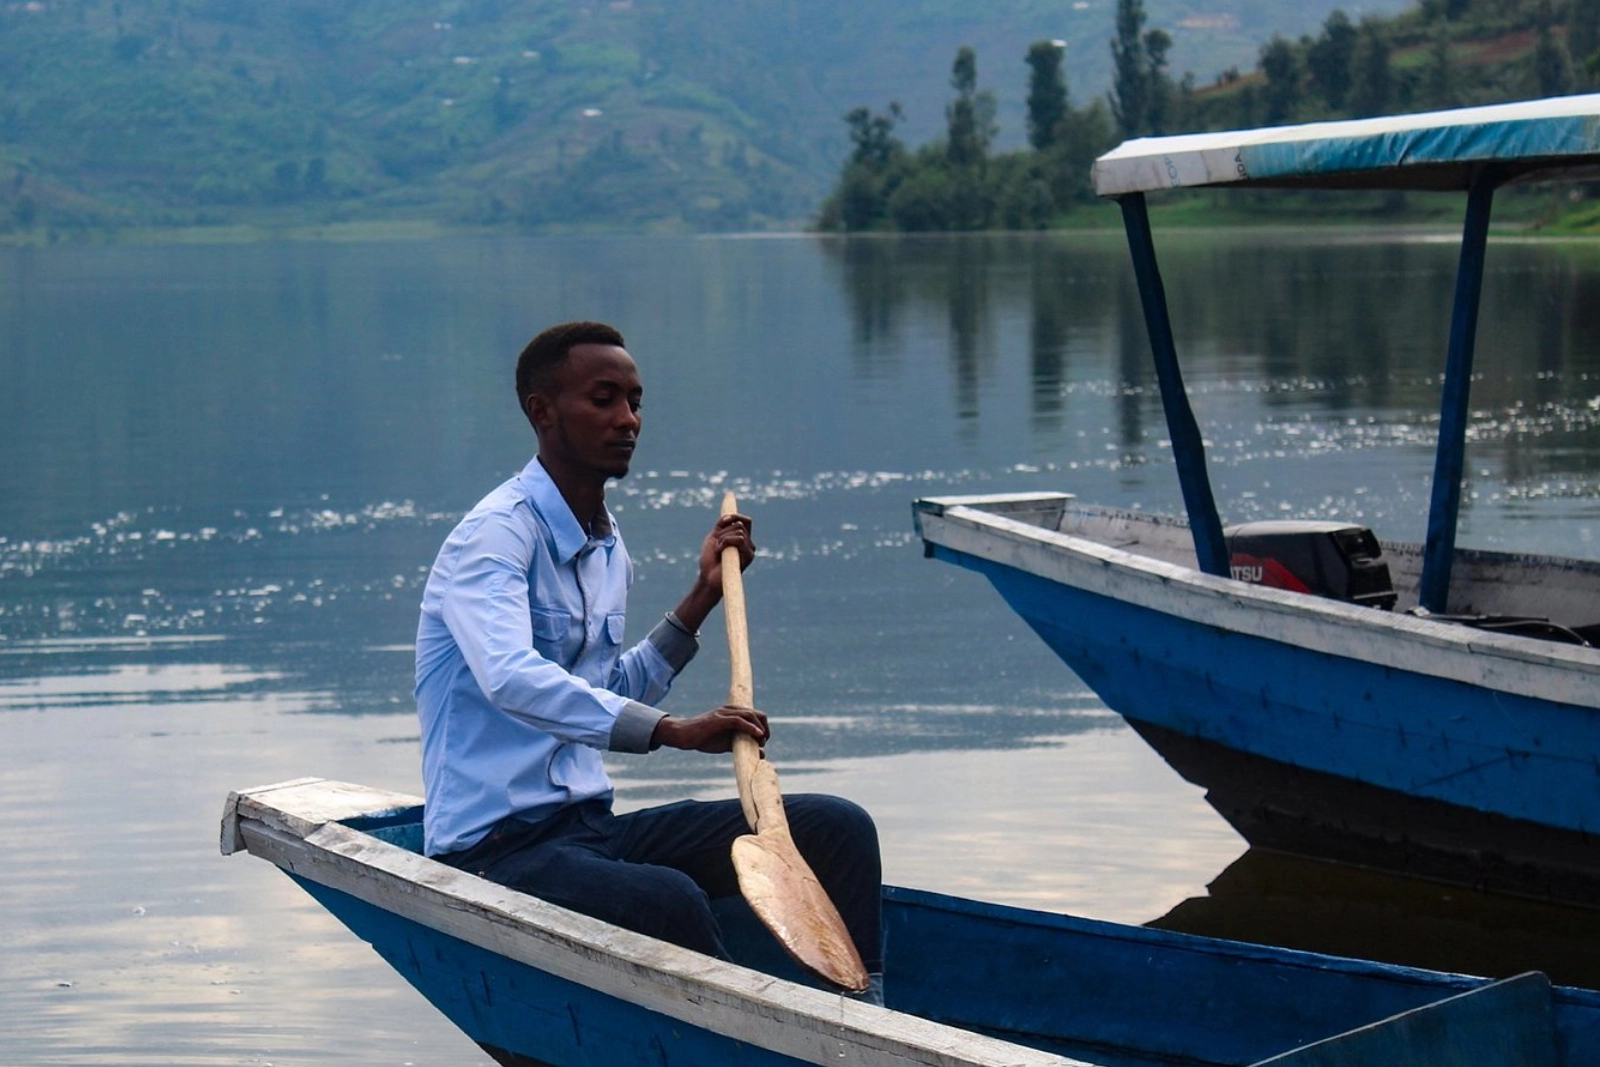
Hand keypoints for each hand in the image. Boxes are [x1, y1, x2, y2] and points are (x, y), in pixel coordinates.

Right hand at [651, 704, 767, 753]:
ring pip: (750, 715)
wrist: (684, 735)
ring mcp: (725, 713)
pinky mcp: (720, 719)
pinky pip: (739, 720)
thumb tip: (762, 753)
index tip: (763, 741)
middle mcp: (731, 710)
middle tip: (763, 742)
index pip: (756, 715)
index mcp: (733, 713)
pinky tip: (757, 735)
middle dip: (764, 728)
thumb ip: (743, 746)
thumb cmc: (704, 739)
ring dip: (759, 728)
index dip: (764, 727)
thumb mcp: (727, 744)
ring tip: (761, 741)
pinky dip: (750, 727)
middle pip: (757, 713)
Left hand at [699, 511, 754, 587]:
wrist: (708, 577)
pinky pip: (739, 539)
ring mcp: (750, 551)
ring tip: (718, 551)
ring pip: (739, 531)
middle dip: (723, 532)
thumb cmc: (710, 560)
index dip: (735, 516)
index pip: (745, 521)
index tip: (722, 522)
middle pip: (739, 524)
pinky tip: (720, 552)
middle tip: (717, 545)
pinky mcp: (749, 557)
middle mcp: (749, 545)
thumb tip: (729, 515)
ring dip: (723, 538)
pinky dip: (726, 542)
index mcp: (742, 539)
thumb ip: (722, 525)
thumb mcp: (714, 537)